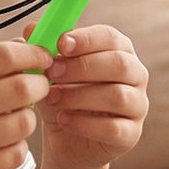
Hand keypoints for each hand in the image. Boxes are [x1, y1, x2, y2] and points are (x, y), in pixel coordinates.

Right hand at [0, 39, 51, 168]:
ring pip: (24, 123)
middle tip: (39, 86)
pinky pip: (16, 154)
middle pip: (22, 88)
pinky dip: (15, 147)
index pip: (3, 56)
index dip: (32, 54)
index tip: (43, 57)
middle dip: (39, 84)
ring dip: (26, 118)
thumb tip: (23, 50)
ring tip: (12, 118)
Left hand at [31, 24, 147, 168]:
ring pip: (117, 96)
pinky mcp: (131, 134)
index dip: (86, 39)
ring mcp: (138, 106)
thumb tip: (30, 28)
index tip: (60, 44)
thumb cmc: (62, 96)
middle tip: (52, 73)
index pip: (110, 37)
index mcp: (118, 50)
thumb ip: (42, 49)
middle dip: (82, 67)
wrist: (65, 140)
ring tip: (52, 98)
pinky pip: (113, 128)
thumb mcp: (48, 72)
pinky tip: (63, 120)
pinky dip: (84, 124)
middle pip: (120, 64)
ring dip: (80, 95)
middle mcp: (135, 75)